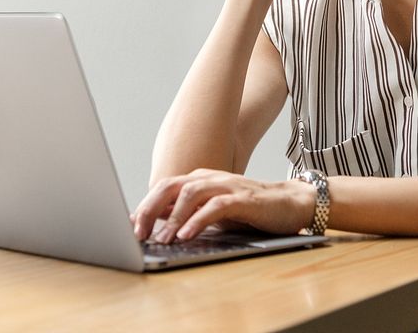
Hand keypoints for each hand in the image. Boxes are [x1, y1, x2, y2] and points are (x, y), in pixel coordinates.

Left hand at [130, 168, 315, 243]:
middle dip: (150, 208)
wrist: (289, 203)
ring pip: (190, 194)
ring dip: (172, 217)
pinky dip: (198, 220)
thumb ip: (189, 214)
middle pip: (171, 185)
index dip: (144, 205)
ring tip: (162, 238)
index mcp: (199, 180)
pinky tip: (187, 235)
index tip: (129, 226)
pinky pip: (215, 206)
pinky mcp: (242, 198)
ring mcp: (225, 185)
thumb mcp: (214, 212)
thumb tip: (157, 226)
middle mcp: (209, 178)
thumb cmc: (249, 210)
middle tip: (136, 231)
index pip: (164, 187)